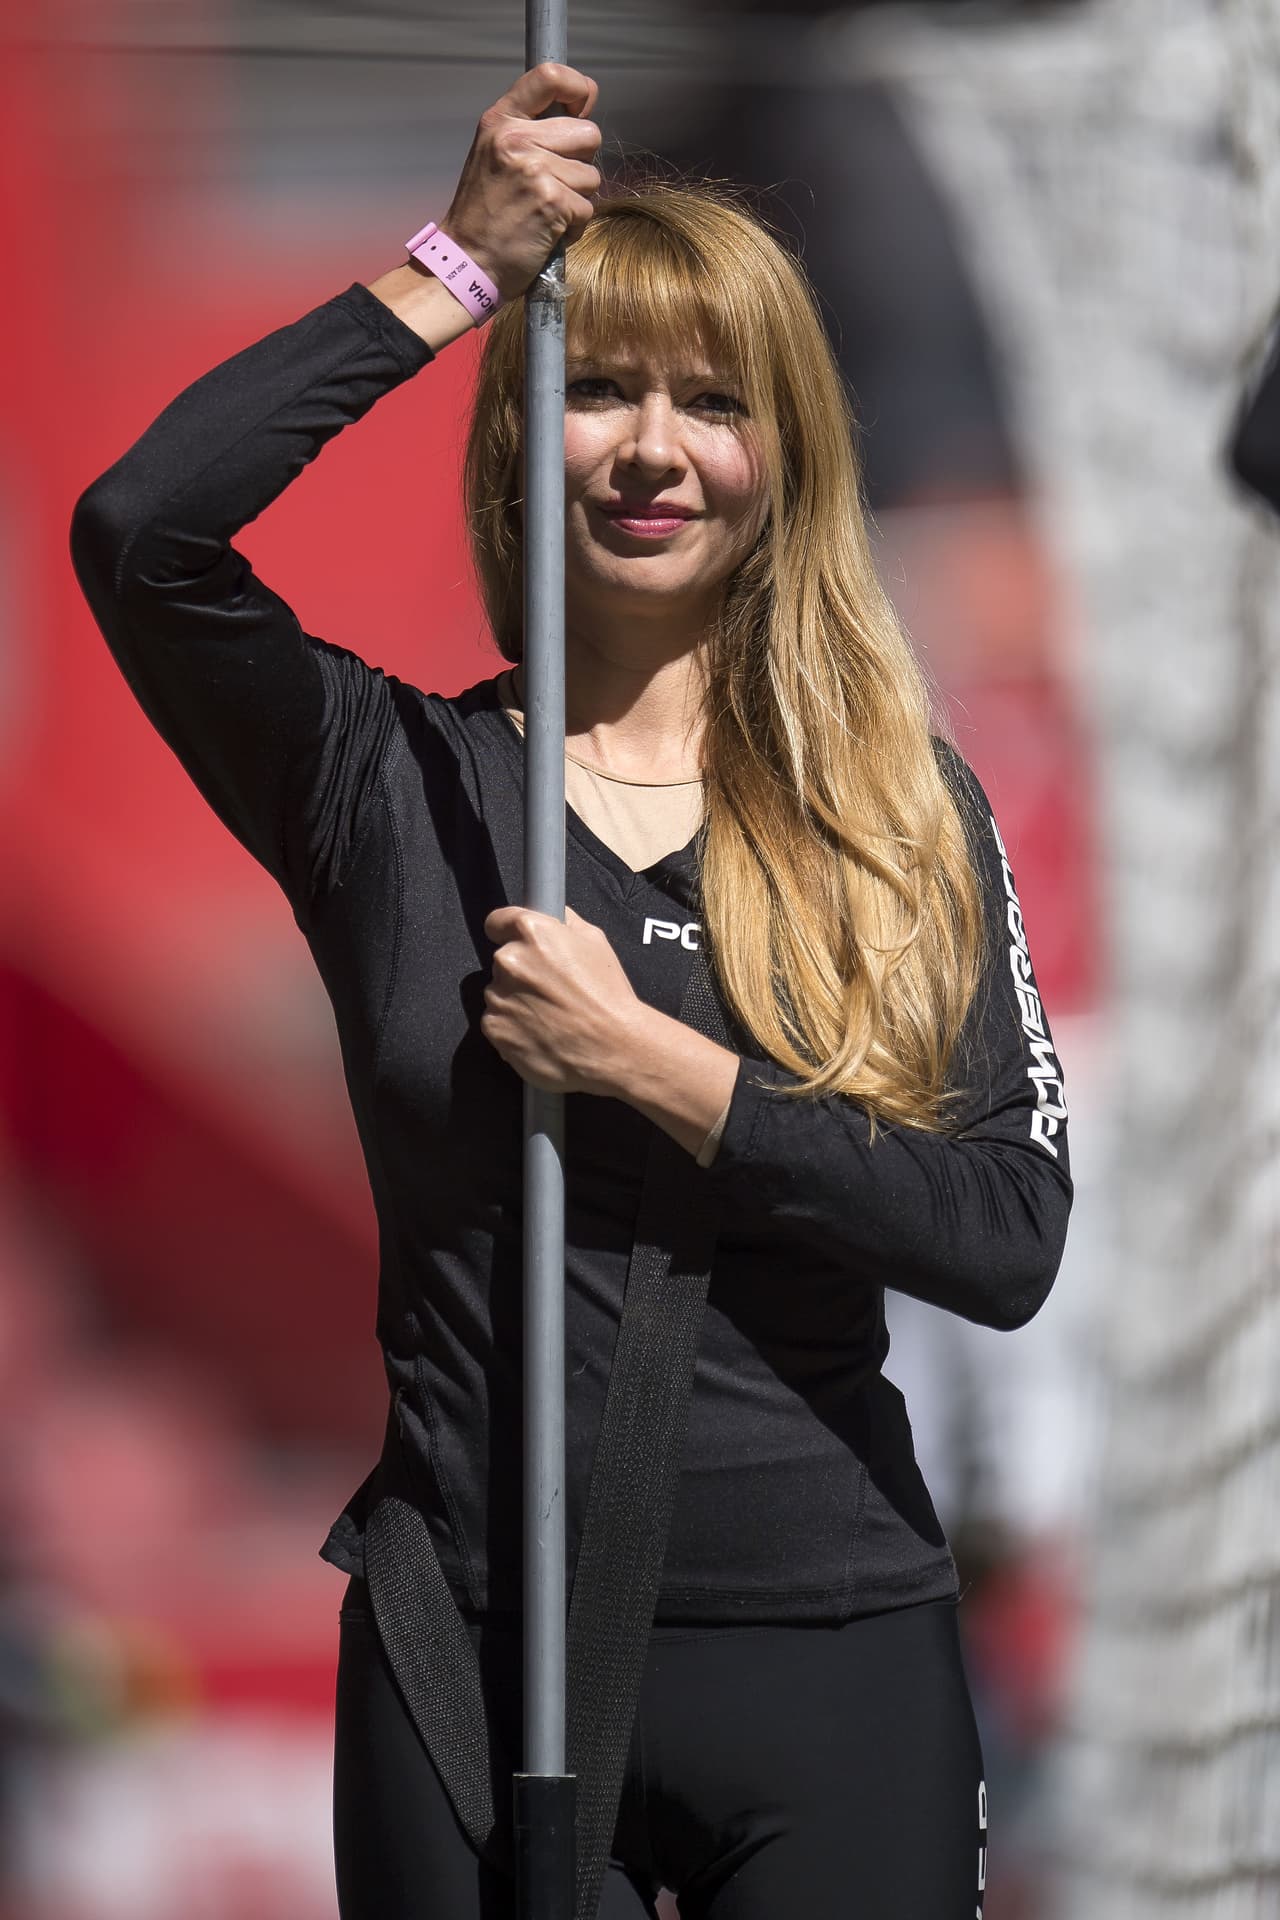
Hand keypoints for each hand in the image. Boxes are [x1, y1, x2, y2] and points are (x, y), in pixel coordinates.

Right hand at [443, 63, 602, 303]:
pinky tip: (546, 232)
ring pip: (591, 176)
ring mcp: (534, 170)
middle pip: (588, 134)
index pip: (549, 76)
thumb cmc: (484, 215)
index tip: (582, 108)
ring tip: (544, 212)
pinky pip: (586, 208)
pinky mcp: (551, 202)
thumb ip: (529, 131)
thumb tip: (579, 115)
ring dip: (576, 200)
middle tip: (552, 186)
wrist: (466, 262)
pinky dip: (573, 227)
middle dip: (580, 163)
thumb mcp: (493, 155)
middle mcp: (516, 139)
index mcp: (501, 121)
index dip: (579, 89)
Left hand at [481, 903, 643, 1095]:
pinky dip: (513, 1027)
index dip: (507, 931)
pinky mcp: (494, 1028)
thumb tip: (551, 914)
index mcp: (531, 933)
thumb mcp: (596, 942)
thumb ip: (565, 922)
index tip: (515, 941)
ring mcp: (497, 996)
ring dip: (516, 1001)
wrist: (611, 1049)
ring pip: (499, 993)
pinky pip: (497, 1021)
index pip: (497, 921)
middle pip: (503, 961)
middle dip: (522, 972)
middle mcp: (509, 961)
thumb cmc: (608, 997)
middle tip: (551, 989)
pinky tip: (541, 1032)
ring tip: (550, 1015)